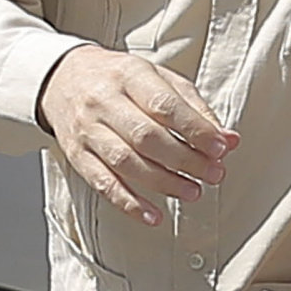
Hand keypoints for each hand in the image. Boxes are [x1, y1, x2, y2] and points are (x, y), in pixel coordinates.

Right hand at [37, 46, 234, 228]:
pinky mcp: (77, 156)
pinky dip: (129, 203)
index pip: (164, 105)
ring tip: (192, 192)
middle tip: (213, 174)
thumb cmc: (119, 80)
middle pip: (146, 137)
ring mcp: (88, 130)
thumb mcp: (157, 78)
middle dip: (185, 159)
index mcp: (129, 75)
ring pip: (126, 162)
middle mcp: (105, 101)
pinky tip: (153, 215)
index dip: (195, 130)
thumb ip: (193, 108)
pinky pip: (103, 183)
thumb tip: (228, 139)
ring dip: (164, 183)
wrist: (62, 79)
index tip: (220, 148)